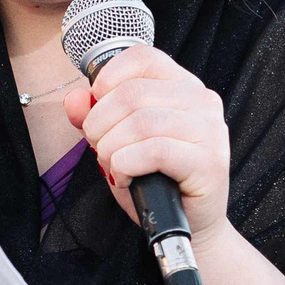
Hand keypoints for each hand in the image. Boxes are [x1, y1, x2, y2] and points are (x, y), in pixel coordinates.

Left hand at [65, 44, 230, 241]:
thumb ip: (95, 116)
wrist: (187, 226)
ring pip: (141, 122)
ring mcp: (209, 131)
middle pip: (133, 93)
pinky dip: (126, 165)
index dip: (107, 79)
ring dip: (111, 148)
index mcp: (183, 86)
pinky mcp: (209, 162)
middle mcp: (202, 101)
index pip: (142, 58)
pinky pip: (154, 151)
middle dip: (100, 124)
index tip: (95, 108)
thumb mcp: (117, 142)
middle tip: (98, 148)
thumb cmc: (155, 180)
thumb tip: (74, 99)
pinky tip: (125, 177)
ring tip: (112, 165)